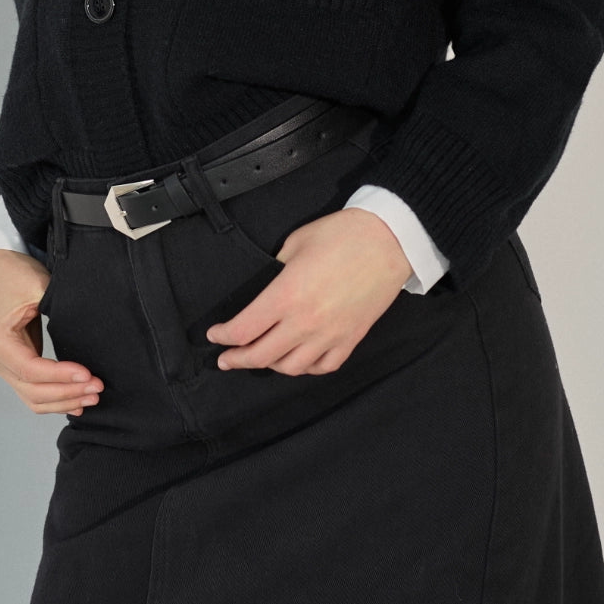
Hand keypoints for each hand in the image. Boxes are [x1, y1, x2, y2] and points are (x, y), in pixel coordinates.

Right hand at [0, 248, 103, 414]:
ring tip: (93, 396)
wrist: (0, 266)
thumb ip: (57, 309)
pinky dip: (55, 399)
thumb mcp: (37, 287)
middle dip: (68, 393)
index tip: (88, 373)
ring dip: (64, 400)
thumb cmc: (16, 274)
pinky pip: (34, 391)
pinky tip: (77, 402)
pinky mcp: (17, 364)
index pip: (31, 370)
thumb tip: (87, 331)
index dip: (61, 376)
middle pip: (34, 392)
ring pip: (34, 398)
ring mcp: (6, 365)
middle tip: (98, 387)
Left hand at [205, 207, 410, 375]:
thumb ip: (275, 269)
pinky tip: (297, 360)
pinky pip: (323, 366)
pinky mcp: (350, 339)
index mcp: (286, 295)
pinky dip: (305, 368)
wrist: (389, 240)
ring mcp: (330, 335)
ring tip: (260, 357)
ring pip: (290, 368)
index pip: (244, 329)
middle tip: (225, 359)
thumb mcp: (296, 242)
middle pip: (261, 355)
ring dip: (270, 366)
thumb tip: (265, 285)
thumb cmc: (341, 235)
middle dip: (237, 359)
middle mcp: (305, 322)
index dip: (223, 337)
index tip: (214, 336)